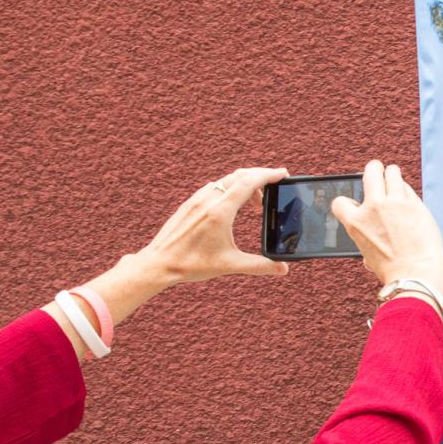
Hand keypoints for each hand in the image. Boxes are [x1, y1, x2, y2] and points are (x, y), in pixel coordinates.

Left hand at [135, 167, 293, 284]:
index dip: (268, 175)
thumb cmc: (192, 264)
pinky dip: (230, 189)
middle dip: (260, 176)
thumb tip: (283, 269)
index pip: (249, 182)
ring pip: (226, 180)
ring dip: (245, 183)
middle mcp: (208, 199)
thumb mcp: (230, 265)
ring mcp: (197, 199)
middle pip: (240, 175)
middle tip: (275, 184)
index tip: (283, 173)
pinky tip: (232, 205)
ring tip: (255, 201)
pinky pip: (215, 186)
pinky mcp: (190, 203)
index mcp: (220, 211)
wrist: (159, 263)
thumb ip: (259, 265)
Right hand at [331, 161, 442, 295]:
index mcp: (356, 222)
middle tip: (379, 173)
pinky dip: (407, 194)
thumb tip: (372, 232)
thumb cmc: (393, 270)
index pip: (340, 201)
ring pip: (393, 172)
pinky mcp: (415, 204)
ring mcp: (396, 202)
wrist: (416, 274)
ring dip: (393, 176)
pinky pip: (409, 189)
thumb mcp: (368, 254)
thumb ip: (367, 236)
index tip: (357, 204)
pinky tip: (410, 204)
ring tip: (395, 183)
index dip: (348, 202)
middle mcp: (374, 207)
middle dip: (375, 170)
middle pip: (372, 170)